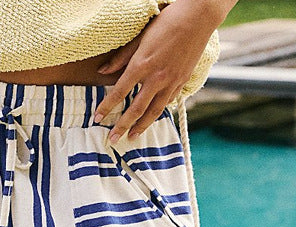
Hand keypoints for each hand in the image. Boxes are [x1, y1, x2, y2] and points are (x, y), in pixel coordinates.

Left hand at [92, 0, 219, 141]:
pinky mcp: (182, 82)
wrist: (198, 17)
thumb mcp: (140, 36)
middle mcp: (156, 77)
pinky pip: (167, 102)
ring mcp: (171, 82)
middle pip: (136, 109)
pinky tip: (152, 117)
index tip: (97, 118)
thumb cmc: (167, 22)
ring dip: (141, 126)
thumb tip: (102, 72)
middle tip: (112, 139)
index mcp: (142, 64)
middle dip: (122, 126)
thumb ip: (121, 57)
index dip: (107, 107)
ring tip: (132, 137)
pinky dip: (158, 111)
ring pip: (153, 111)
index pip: (119, 92)